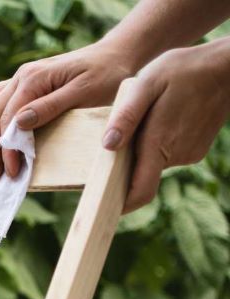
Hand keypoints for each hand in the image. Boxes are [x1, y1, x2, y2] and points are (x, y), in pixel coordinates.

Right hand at [0, 42, 136, 178]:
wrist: (116, 55)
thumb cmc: (107, 75)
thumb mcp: (84, 92)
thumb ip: (50, 106)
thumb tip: (18, 123)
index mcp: (34, 78)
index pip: (8, 117)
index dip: (5, 148)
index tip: (11, 172)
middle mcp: (22, 76)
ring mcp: (20, 78)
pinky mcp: (23, 84)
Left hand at [102, 39, 229, 211]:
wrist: (226, 67)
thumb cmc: (182, 70)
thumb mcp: (146, 84)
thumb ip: (126, 116)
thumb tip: (107, 146)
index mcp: (160, 143)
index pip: (141, 190)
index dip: (121, 204)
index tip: (102, 209)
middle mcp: (177, 156)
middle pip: (141, 174)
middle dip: (125, 164)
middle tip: (116, 141)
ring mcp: (189, 154)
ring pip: (154, 162)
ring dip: (142, 150)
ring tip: (145, 120)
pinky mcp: (196, 149)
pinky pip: (167, 153)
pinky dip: (157, 144)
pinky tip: (160, 120)